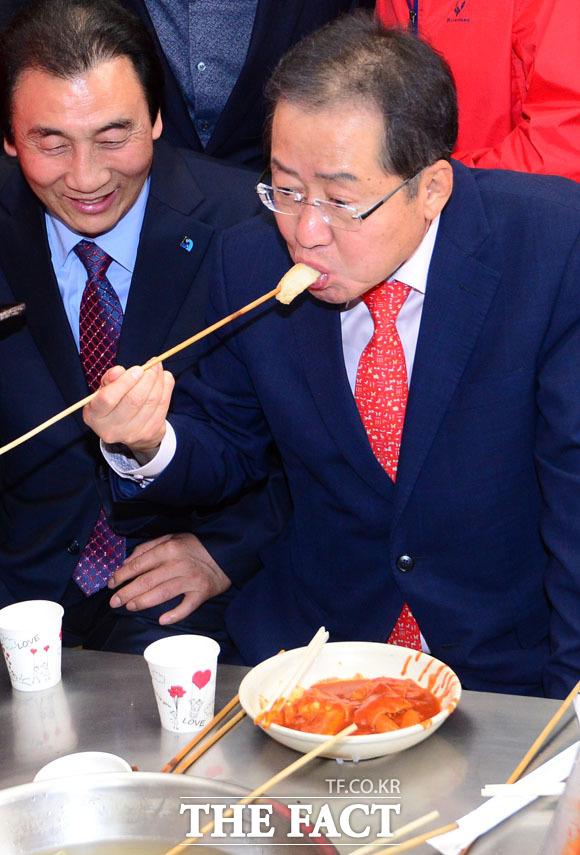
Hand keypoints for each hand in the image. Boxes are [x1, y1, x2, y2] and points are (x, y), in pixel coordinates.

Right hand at [83, 363, 173, 454]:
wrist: (127, 426)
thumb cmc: (113, 402)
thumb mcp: (105, 389)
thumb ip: (110, 379)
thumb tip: (118, 371)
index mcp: (94, 416)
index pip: (108, 398)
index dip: (125, 381)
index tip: (138, 369)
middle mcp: (111, 429)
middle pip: (134, 401)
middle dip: (147, 379)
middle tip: (153, 364)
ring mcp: (132, 434)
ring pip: (152, 403)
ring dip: (159, 381)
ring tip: (158, 368)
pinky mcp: (149, 434)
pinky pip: (162, 407)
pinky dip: (166, 389)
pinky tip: (165, 379)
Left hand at [108, 532, 231, 624]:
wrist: (226, 552)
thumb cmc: (195, 546)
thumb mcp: (171, 537)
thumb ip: (148, 548)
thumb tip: (127, 562)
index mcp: (169, 548)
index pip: (139, 564)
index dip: (122, 575)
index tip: (111, 583)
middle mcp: (178, 564)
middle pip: (146, 581)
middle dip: (126, 592)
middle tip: (114, 601)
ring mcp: (190, 580)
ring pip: (162, 594)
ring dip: (143, 602)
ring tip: (129, 607)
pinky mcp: (201, 592)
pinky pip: (186, 607)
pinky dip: (175, 615)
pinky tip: (162, 620)